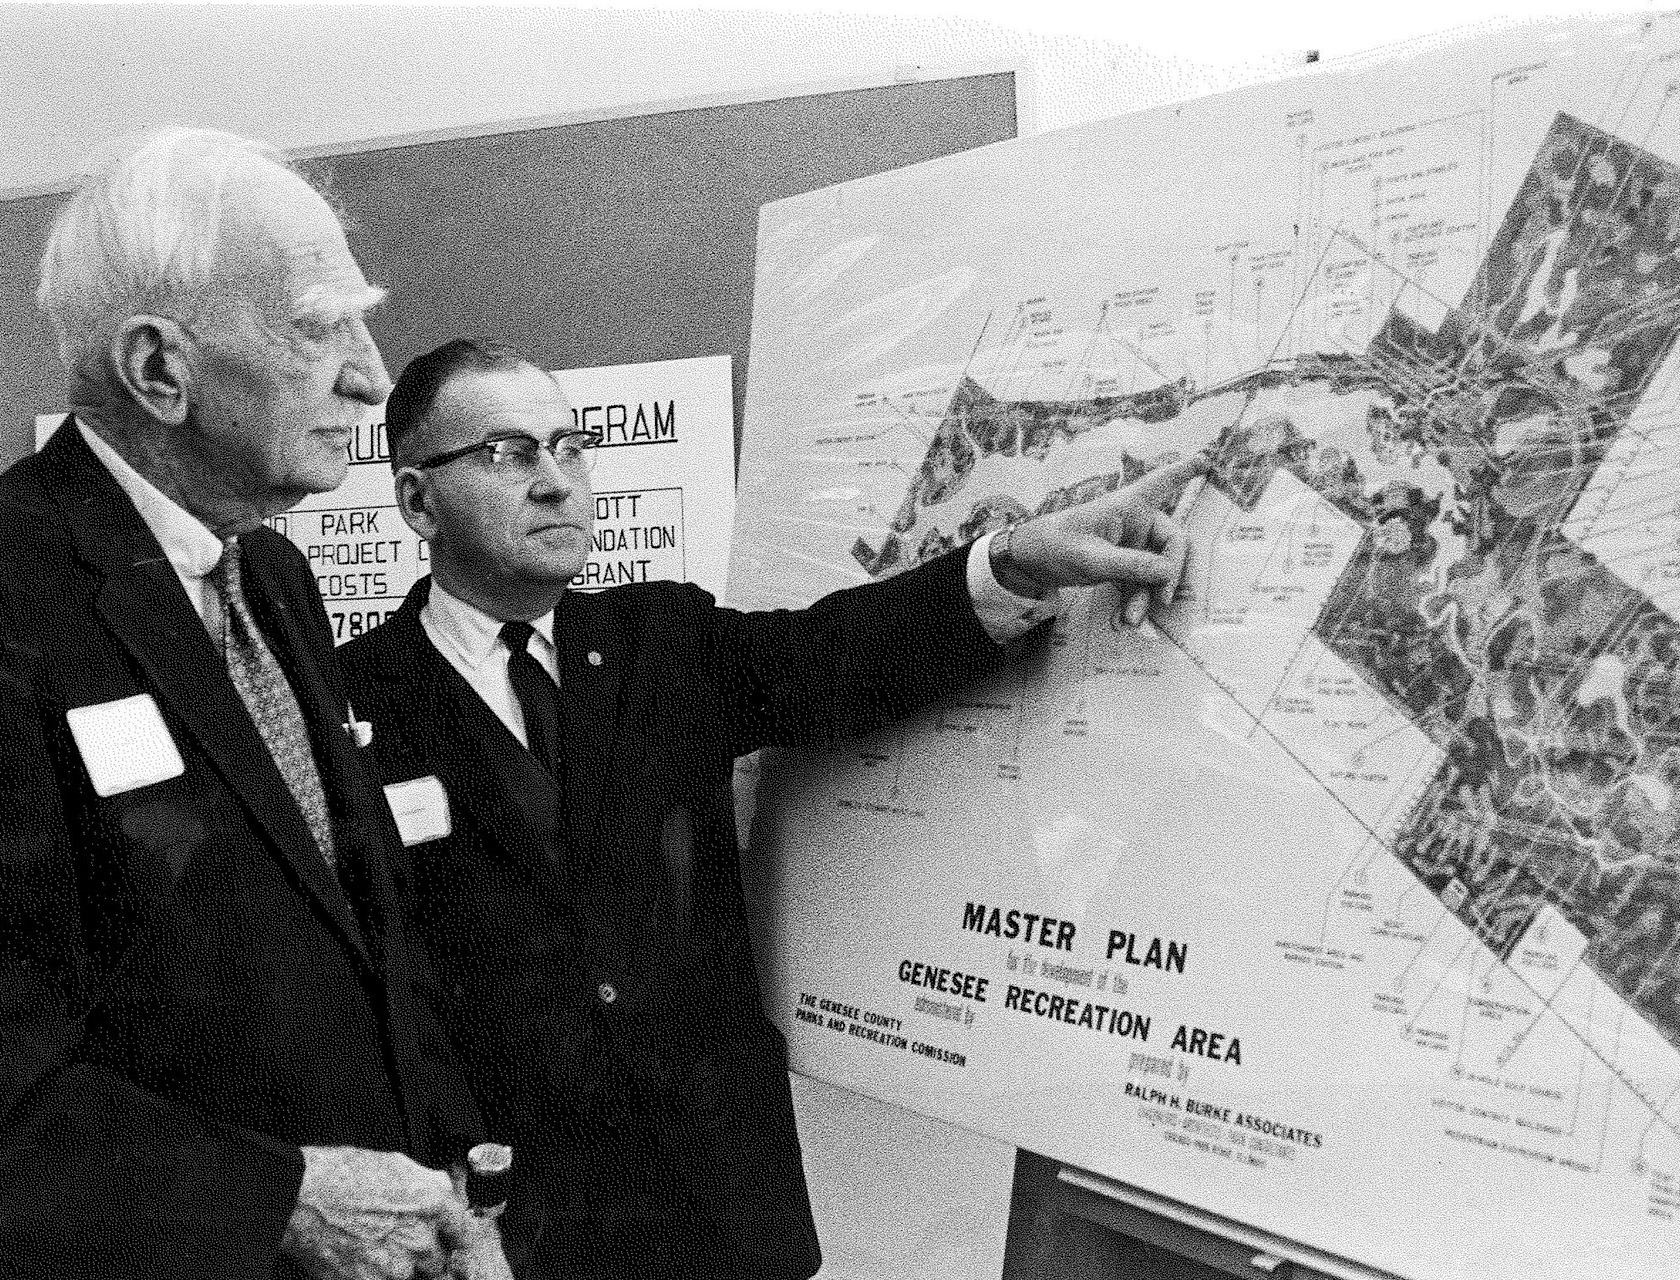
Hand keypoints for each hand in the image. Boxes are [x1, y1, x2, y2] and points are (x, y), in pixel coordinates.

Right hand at [280, 1146, 512, 1279]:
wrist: (298, 1195)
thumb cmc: (341, 1173)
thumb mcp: (397, 1164)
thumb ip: (427, 1184)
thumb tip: (442, 1191)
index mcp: (434, 1203)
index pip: (466, 1233)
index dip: (457, 1239)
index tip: (452, 1243)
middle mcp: (422, 1238)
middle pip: (441, 1263)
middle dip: (429, 1259)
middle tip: (404, 1249)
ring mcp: (396, 1268)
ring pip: (414, 1279)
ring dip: (404, 1272)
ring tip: (377, 1254)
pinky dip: (377, 1276)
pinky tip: (361, 1264)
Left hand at [998, 454, 1206, 625]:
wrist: (1027, 562)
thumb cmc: (1055, 546)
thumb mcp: (1091, 557)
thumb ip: (1130, 564)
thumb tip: (1168, 572)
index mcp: (1128, 506)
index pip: (1161, 482)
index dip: (1184, 470)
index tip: (1206, 459)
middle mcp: (1134, 521)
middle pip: (1172, 541)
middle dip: (1169, 572)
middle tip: (1162, 599)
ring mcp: (1130, 543)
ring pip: (1156, 568)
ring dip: (1148, 594)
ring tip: (1133, 619)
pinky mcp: (1122, 563)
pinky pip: (1140, 581)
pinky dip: (1135, 600)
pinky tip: (1125, 619)